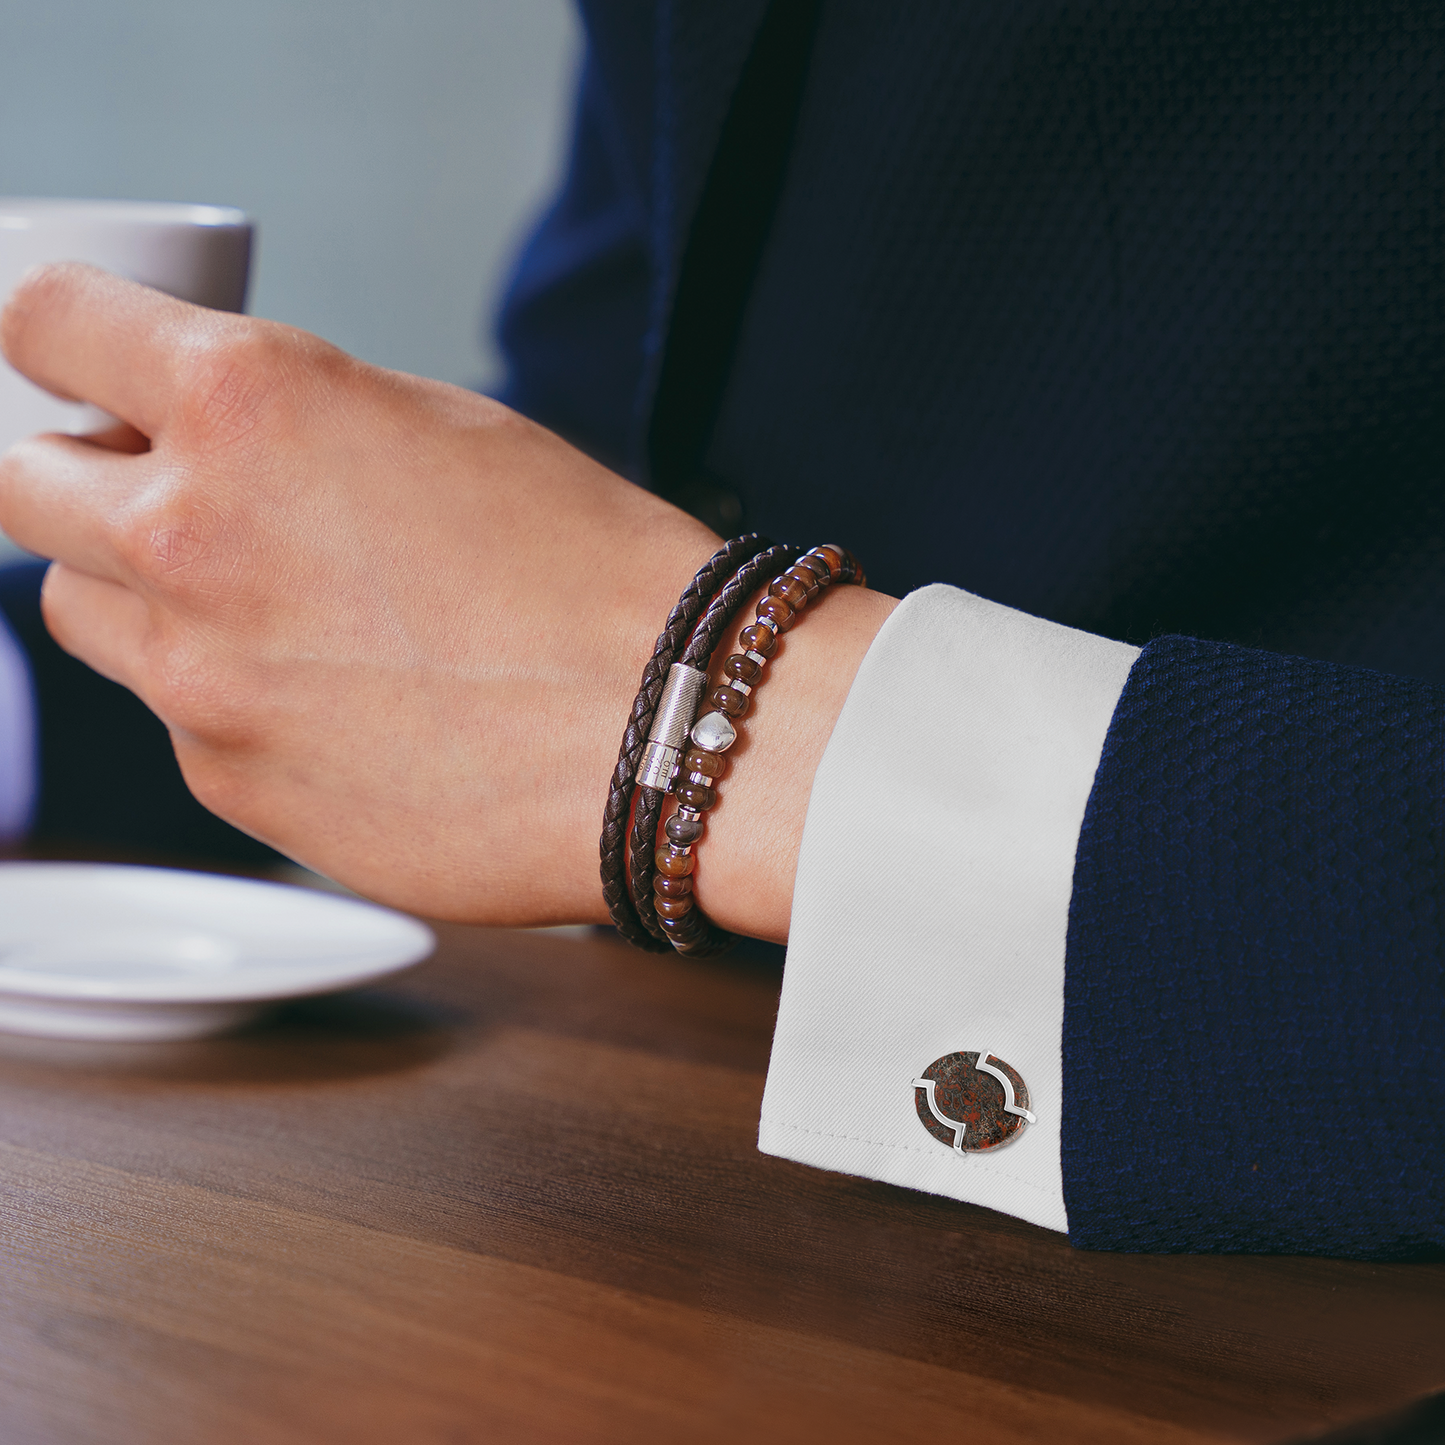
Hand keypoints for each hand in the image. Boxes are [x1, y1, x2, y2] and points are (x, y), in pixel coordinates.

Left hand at [0, 264, 895, 934]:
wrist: (669, 724)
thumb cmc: (590, 570)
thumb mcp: (440, 428)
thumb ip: (292, 420)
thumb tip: (210, 437)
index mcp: (248, 408)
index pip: (45, 325)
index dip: (57, 335)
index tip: (71, 359)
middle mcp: (189, 541)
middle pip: (22, 487)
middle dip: (81, 480)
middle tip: (164, 494)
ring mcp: (197, 682)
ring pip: (90, 618)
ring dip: (150, 601)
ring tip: (282, 617)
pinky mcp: (231, 786)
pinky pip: (182, 725)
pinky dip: (233, 705)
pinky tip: (345, 707)